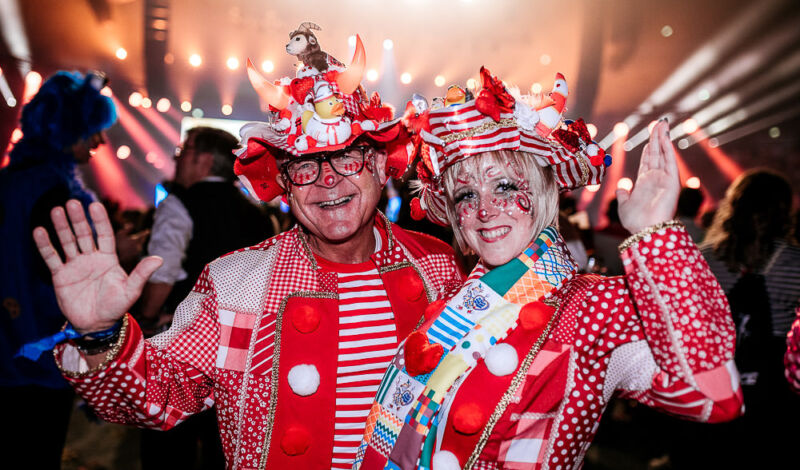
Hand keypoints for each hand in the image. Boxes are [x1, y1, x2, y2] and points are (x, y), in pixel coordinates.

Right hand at [33, 200, 162, 333]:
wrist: (96, 325)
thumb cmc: (116, 307)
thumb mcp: (131, 291)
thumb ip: (141, 274)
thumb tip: (159, 259)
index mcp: (109, 259)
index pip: (104, 235)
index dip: (100, 221)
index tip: (95, 206)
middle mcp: (91, 258)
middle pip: (84, 234)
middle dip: (78, 219)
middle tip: (72, 203)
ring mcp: (75, 265)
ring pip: (67, 242)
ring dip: (62, 227)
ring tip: (56, 210)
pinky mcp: (60, 275)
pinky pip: (52, 257)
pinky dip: (45, 245)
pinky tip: (39, 230)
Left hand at [616, 120, 679, 233]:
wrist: (645, 231)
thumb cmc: (635, 222)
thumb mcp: (624, 205)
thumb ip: (623, 195)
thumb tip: (622, 188)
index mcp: (645, 183)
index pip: (648, 160)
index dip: (650, 147)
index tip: (651, 135)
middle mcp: (656, 179)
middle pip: (657, 153)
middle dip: (657, 138)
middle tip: (658, 123)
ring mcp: (664, 179)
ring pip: (664, 154)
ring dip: (663, 139)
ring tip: (662, 124)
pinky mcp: (672, 182)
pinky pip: (670, 162)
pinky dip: (668, 149)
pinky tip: (665, 138)